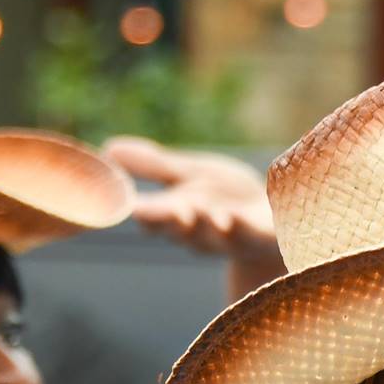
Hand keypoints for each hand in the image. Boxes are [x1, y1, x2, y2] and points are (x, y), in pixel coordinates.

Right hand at [104, 136, 277, 266]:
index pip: (149, 216)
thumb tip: (107, 147)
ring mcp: (229, 236)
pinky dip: (238, 228)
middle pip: (176, 227)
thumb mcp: (191, 175)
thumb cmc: (229, 198)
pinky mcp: (260, 237)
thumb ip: (155, 166)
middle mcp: (198, 230)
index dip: (136, 210)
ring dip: (199, 224)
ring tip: (191, 211)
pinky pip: (247, 235)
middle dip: (165, 219)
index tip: (120, 201)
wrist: (277, 220)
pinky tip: (230, 218)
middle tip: (148, 210)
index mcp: (176, 214)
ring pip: (210, 235)